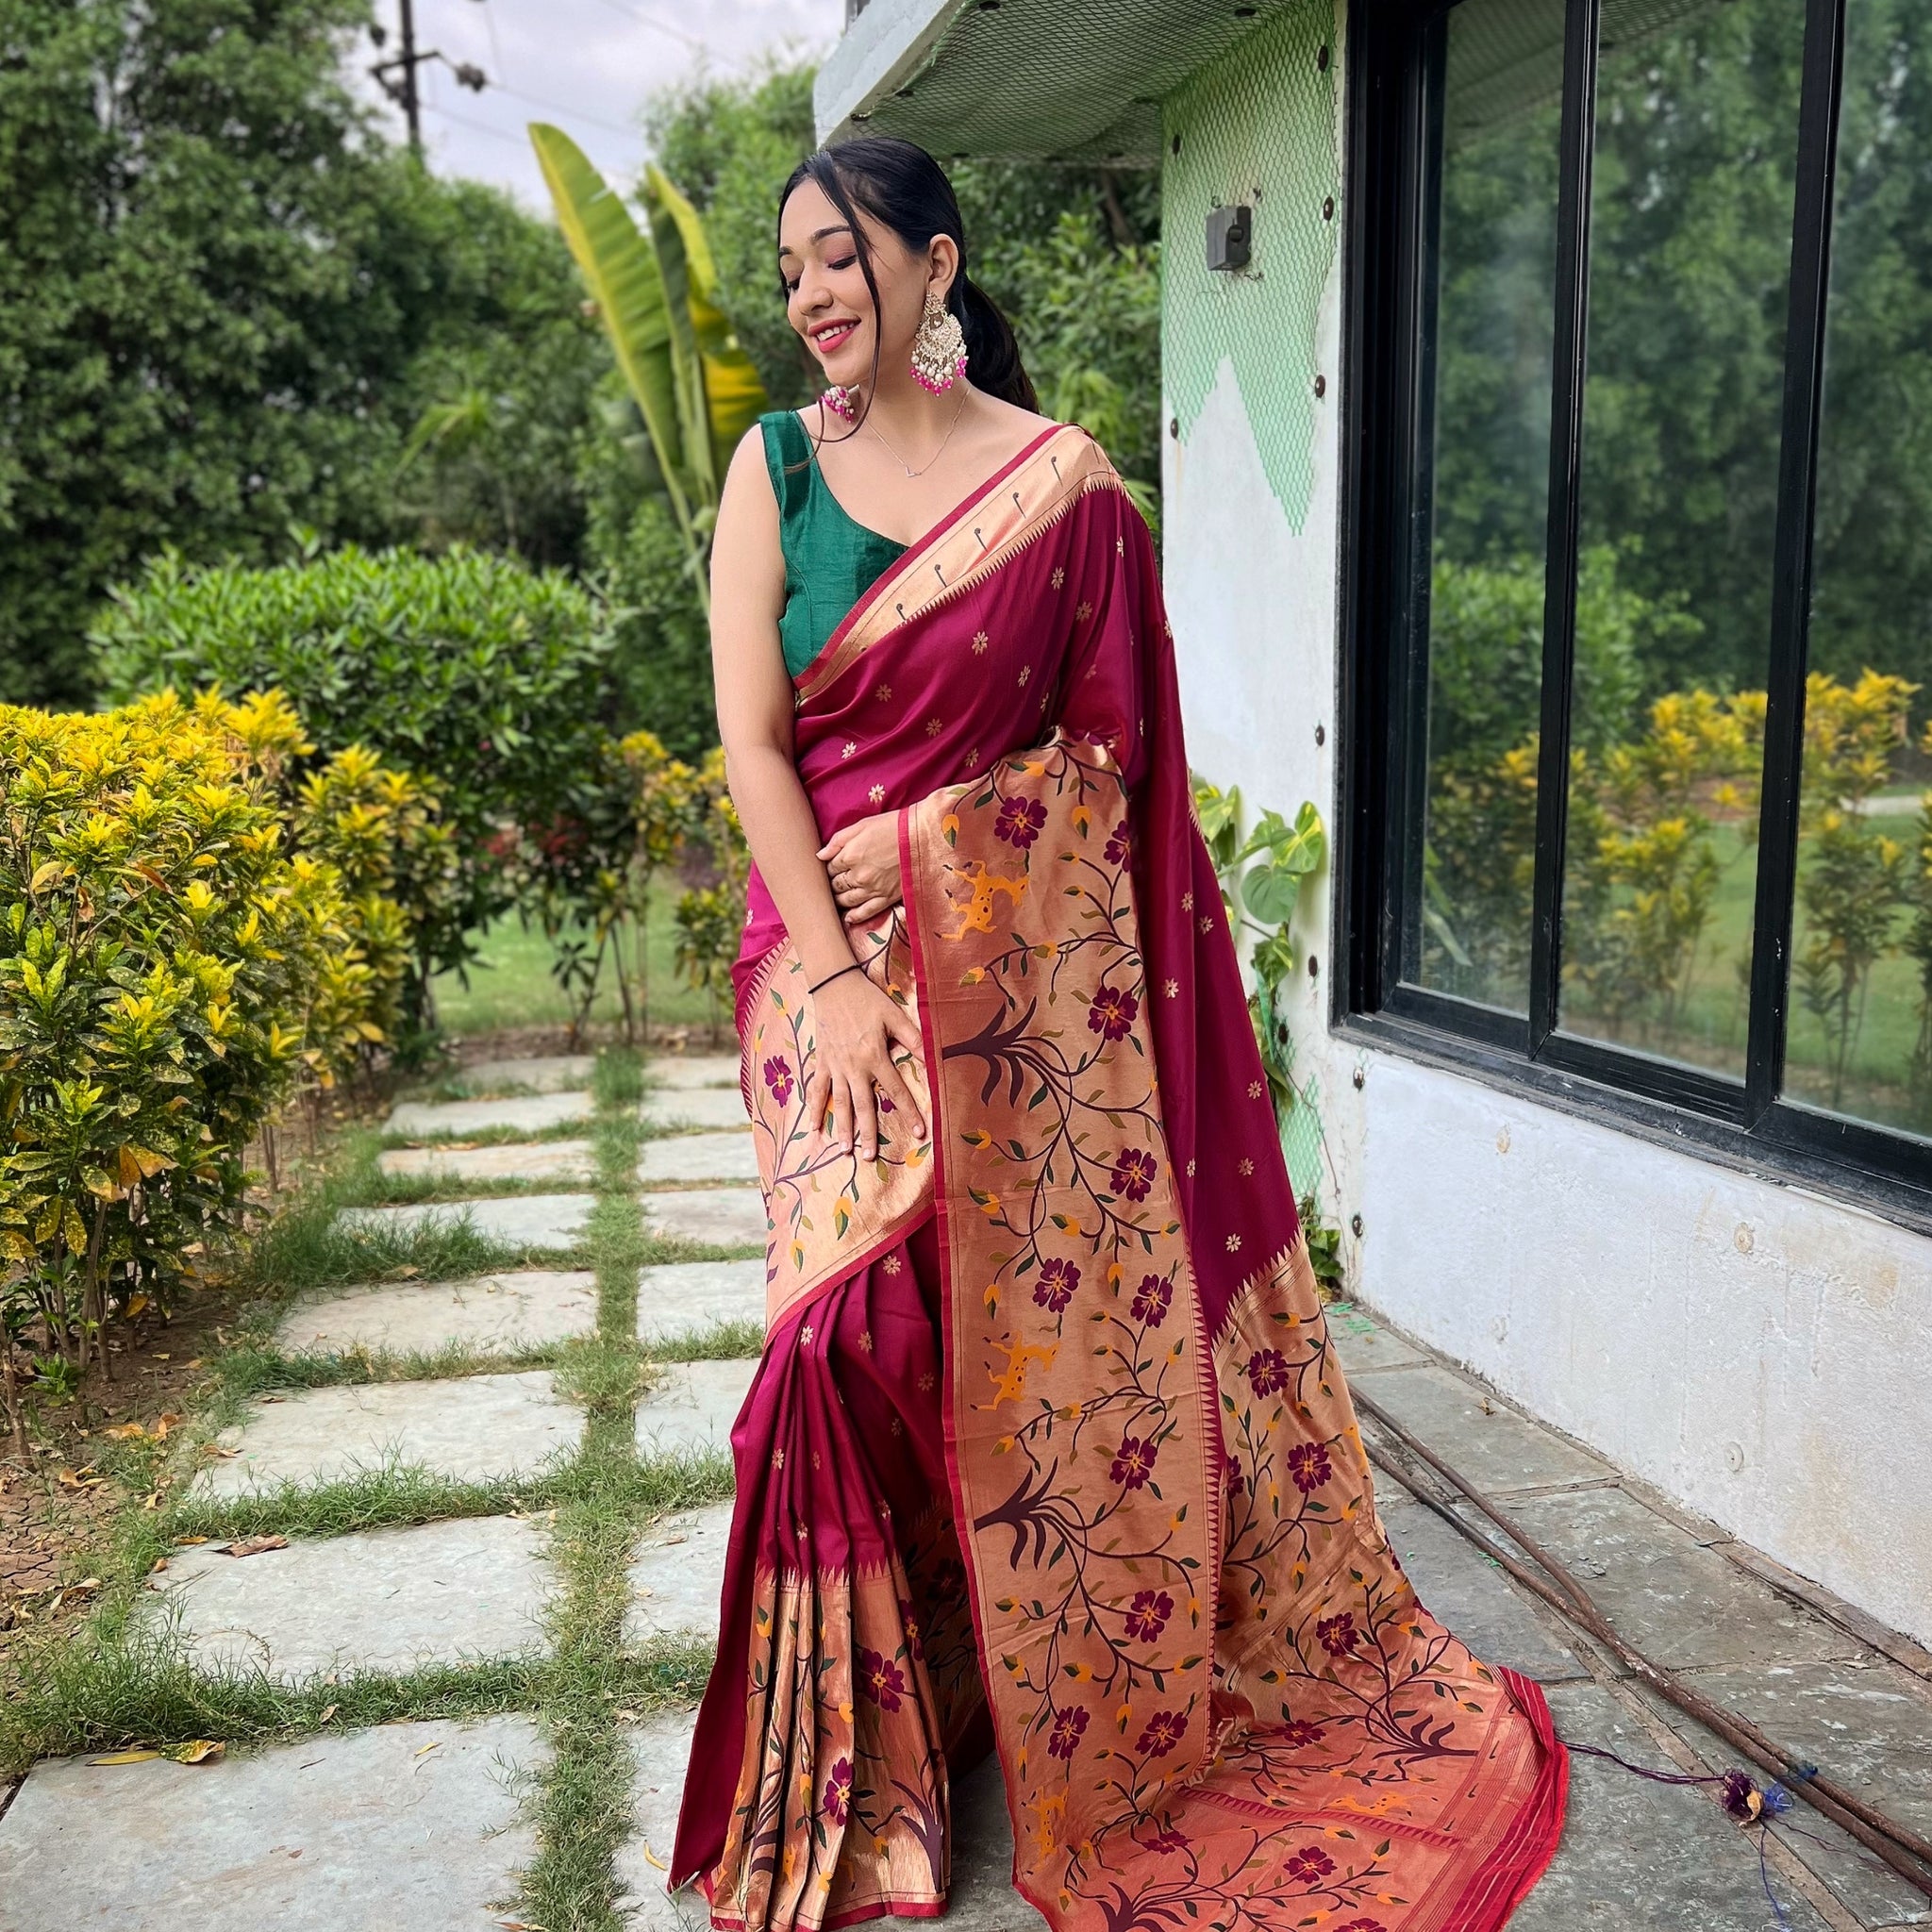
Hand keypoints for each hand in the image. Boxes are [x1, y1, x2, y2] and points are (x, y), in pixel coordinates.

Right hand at [804, 966, 927, 1160]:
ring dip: (842, 1127)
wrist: (833, 984)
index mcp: (875, 1056)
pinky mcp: (821, 1061)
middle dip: (868, 1132)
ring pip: (840, 1102)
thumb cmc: (867, 999)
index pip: (896, 1091)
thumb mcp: (894, 1015)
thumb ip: (911, 1037)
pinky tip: (813, 1127)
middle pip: (864, 1106)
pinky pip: (817, 1089)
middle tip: (870, 1157)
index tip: (919, 1133)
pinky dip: (814, 1108)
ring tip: (844, 1150)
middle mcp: (855, 1066)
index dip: (909, 1113)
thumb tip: (930, 1055)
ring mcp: (835, 1066)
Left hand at [819, 811, 901, 924]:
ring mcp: (873, 889)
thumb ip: (838, 840)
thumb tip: (819, 855)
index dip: (829, 867)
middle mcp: (859, 875)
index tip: (833, 866)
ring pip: (847, 900)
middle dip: (833, 883)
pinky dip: (855, 916)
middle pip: (836, 885)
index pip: (829, 867)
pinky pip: (866, 912)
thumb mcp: (863, 825)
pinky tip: (848, 917)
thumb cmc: (894, 826)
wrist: (924, 836)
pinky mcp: (887, 898)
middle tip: (834, 881)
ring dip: (839, 900)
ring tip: (837, 898)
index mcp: (850, 855)